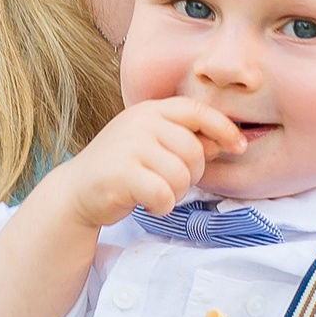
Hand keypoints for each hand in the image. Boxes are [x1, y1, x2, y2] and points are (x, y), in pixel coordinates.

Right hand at [41, 99, 241, 227]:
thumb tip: (223, 142)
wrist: (77, 190)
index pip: (197, 110)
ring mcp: (129, 145)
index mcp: (151, 110)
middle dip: (191, 175)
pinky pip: (163, 194)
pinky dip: (161, 206)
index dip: (224, 128)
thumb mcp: (153, 145)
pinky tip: (146, 203)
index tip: (239, 146)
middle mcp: (140, 121)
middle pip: (194, 151)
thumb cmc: (122, 168)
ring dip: (174, 193)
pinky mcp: (121, 173)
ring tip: (155, 192)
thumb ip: (185, 140)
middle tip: (169, 183)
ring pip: (181, 175)